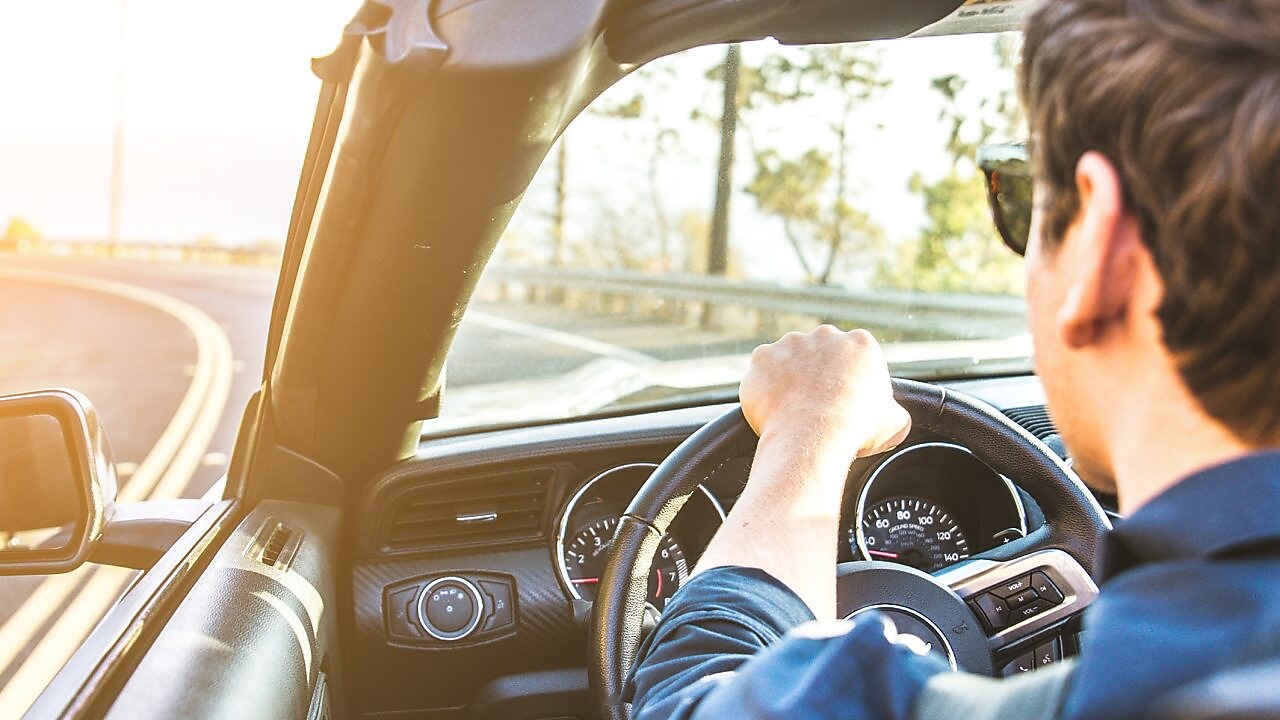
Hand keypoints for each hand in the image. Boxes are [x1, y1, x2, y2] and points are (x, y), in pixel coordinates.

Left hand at [739, 326, 910, 457]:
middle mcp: (824, 335)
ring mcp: (790, 343)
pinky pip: (761, 373)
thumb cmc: (856, 430)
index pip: (855, 356)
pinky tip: (773, 410)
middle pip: (820, 353)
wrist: (813, 438)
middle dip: (818, 374)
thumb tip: (891, 415)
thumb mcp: (895, 422)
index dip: (850, 380)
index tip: (845, 401)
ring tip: (793, 409)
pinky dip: (764, 388)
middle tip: (817, 405)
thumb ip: (893, 410)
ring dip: (789, 379)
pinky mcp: (762, 357)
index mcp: (861, 343)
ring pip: (789, 360)